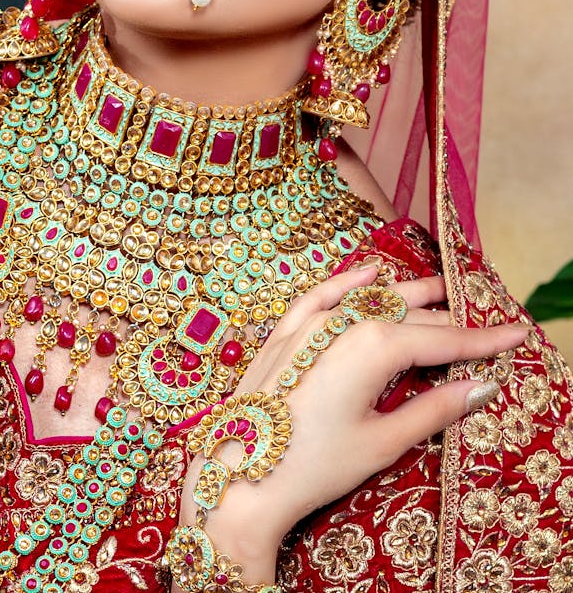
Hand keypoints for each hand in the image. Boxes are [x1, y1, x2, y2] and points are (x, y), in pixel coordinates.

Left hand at [178, 264, 527, 583]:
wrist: (238, 478)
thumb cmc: (313, 464)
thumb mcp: (384, 441)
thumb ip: (434, 408)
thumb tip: (481, 387)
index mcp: (374, 345)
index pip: (442, 338)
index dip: (481, 338)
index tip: (514, 332)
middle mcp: (342, 321)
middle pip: (410, 316)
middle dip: (449, 321)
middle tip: (483, 324)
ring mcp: (309, 323)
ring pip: (371, 299)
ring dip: (408, 295)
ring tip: (440, 290)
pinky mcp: (284, 333)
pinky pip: (323, 294)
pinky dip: (350, 282)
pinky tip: (370, 274)